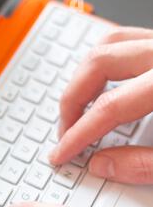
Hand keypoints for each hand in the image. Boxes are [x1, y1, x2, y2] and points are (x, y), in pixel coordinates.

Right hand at [49, 27, 152, 183]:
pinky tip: (102, 86)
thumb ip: (146, 165)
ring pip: (108, 44)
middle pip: (98, 65)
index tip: (63, 153)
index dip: (79, 135)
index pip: (109, 107)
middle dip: (72, 101)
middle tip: (66, 131)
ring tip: (78, 106)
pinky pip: (125, 41)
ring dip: (84, 76)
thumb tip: (103, 165)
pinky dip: (104, 62)